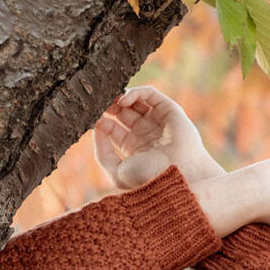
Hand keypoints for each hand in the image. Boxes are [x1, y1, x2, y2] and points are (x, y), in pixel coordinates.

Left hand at [93, 84, 224, 189]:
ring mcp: (157, 121)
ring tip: (109, 100)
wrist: (178, 174)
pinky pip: (150, 94)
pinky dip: (135, 92)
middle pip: (121, 113)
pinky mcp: (169, 110)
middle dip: (109, 107)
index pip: (112, 130)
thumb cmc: (149, 178)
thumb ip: (102, 154)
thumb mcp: (117, 172)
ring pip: (135, 101)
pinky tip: (123, 100)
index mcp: (133, 150)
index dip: (100, 122)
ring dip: (120, 98)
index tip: (91, 119)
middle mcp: (145, 134)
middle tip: (98, 104)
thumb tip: (96, 129)